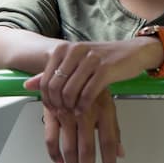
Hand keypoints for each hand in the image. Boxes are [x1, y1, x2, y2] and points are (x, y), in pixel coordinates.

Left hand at [24, 38, 161, 113]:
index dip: (47, 98)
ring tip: (74, 113)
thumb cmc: (106, 59)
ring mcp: (91, 59)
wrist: (135, 52)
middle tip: (63, 114)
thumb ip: (53, 72)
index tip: (53, 108)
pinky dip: (84, 106)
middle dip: (57, 105)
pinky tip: (84, 110)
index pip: (46, 79)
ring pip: (70, 91)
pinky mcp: (106, 68)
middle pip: (56, 86)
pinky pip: (88, 93)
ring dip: (70, 107)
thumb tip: (28, 85)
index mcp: (66, 48)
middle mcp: (76, 51)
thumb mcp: (77, 62)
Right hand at [42, 89, 123, 162]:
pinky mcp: (53, 111)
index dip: (109, 162)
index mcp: (104, 108)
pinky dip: (54, 153)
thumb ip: (114, 129)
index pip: (109, 141)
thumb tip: (121, 153)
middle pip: (88, 147)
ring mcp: (68, 112)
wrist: (72, 61)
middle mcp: (87, 111)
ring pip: (69, 145)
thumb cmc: (93, 85)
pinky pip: (51, 137)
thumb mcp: (108, 104)